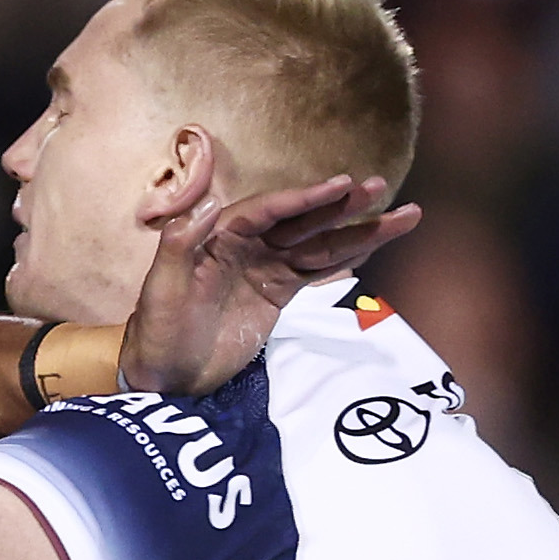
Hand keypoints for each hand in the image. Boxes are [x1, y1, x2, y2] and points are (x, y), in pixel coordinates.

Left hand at [117, 145, 421, 396]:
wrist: (165, 373)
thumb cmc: (156, 330)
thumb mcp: (161, 289)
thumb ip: (179, 245)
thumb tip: (210, 205)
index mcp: (221, 234)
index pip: (271, 210)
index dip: (306, 198)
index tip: (341, 185)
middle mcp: (248, 244)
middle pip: (304, 220)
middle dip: (342, 206)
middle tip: (381, 187)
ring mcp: (266, 268)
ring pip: (320, 244)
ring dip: (359, 231)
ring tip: (402, 216)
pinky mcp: (277, 294)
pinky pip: (317, 271)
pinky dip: (346, 259)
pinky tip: (374, 245)